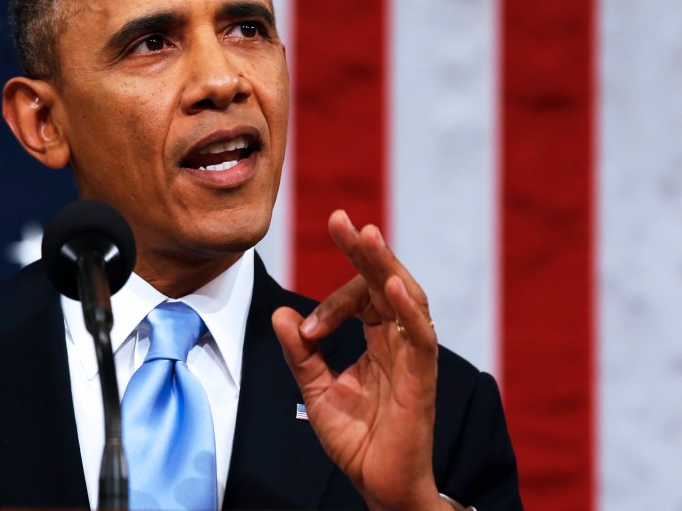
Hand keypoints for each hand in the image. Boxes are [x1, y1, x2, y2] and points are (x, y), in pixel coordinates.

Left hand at [272, 210, 447, 510]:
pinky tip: (390, 285)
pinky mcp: (422, 377)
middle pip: (385, 282)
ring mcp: (412, 356)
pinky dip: (407, 310)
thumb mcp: (316, 390)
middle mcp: (397, 340)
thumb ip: (300, 353)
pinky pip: (420, 336)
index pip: (359, 297)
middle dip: (363, 250)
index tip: (306, 331)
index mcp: (376, 340)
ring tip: (367, 236)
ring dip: (386, 265)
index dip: (331, 302)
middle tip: (339, 219)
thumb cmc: (357, 439)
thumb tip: (280, 313)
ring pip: (406, 298)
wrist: (378, 485)